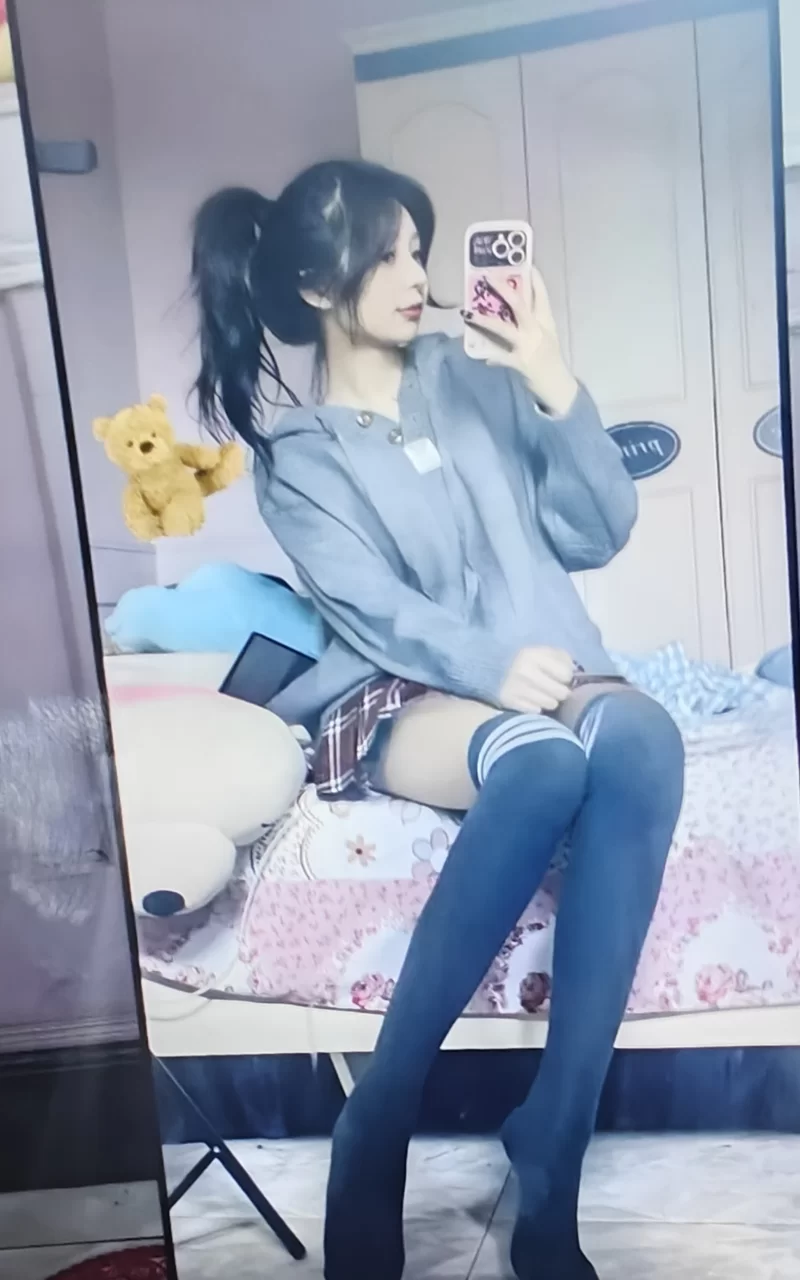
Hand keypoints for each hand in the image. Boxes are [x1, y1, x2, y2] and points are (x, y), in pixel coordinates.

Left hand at [462, 266, 578, 416]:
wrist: (559, 387)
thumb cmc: (550, 361)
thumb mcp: (545, 339)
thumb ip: (529, 327)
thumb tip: (509, 315)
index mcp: (546, 322)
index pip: (541, 296)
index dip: (535, 280)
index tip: (527, 264)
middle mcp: (538, 330)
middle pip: (520, 305)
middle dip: (504, 290)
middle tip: (488, 277)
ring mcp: (528, 346)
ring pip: (504, 328)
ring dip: (484, 320)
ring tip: (468, 313)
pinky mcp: (520, 362)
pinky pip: (500, 356)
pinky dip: (491, 356)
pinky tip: (482, 357)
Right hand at [498, 646, 574, 713]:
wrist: (495, 670)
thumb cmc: (529, 662)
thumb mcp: (545, 653)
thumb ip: (564, 659)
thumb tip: (575, 674)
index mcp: (533, 654)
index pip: (566, 674)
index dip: (566, 677)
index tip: (560, 677)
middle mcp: (523, 670)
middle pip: (561, 692)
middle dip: (560, 692)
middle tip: (553, 689)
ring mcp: (515, 687)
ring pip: (551, 704)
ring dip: (550, 701)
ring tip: (543, 694)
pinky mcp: (509, 702)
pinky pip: (536, 711)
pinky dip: (536, 707)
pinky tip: (531, 700)